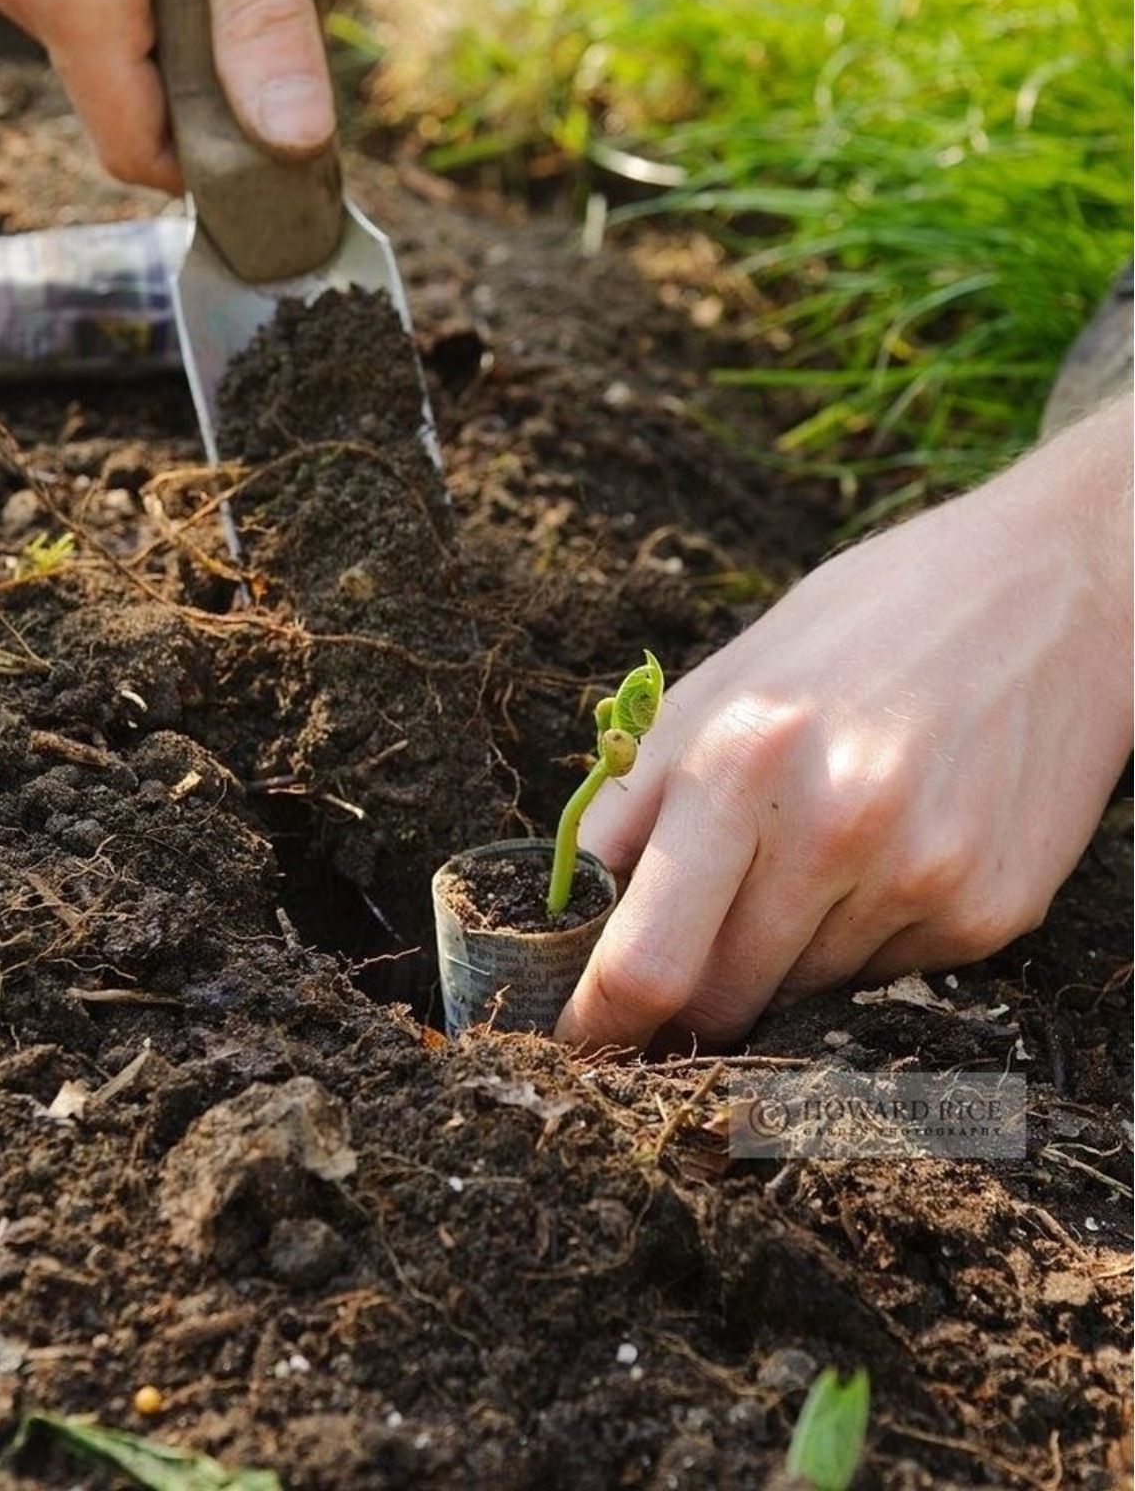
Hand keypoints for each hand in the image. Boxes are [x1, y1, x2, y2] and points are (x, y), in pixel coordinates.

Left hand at [557, 396, 1132, 1050]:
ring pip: (802, 994)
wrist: (1053, 594)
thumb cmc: (867, 623)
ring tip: (818, 849)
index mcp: (743, 756)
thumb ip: (642, 790)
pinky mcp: (990, 914)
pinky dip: (863, 937)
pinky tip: (890, 850)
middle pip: (723, 1002)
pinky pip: (884, 974)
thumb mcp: (729, 675)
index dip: (602, 1022)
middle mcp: (836, 828)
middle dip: (687, 999)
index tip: (585, 1041)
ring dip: (782, 955)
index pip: (647, 958)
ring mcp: (923, 879)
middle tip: (687, 960)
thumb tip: (582, 901)